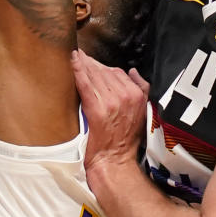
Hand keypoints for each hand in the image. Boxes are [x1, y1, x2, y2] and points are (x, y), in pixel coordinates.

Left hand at [71, 50, 148, 182]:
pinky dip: (78, 70)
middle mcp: (126, 96)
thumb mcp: (143, 113)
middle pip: (105, 71)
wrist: (114, 160)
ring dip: (84, 64)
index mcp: (137, 95)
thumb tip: (133, 72)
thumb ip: (141, 89)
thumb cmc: (125, 140)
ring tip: (76, 57)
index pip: (118, 72)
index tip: (94, 63)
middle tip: (81, 56)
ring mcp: (111, 102)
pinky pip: (86, 84)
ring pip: (95, 75)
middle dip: (92, 63)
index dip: (104, 67)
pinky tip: (73, 60)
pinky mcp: (96, 109)